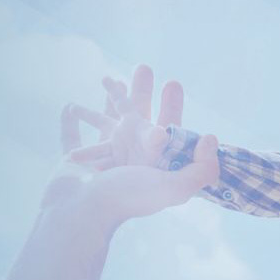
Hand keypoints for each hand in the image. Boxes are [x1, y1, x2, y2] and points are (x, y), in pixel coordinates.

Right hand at [45, 65, 217, 228]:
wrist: (81, 213)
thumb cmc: (126, 198)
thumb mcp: (173, 186)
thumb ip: (199, 169)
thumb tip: (212, 138)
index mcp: (152, 164)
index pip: (167, 131)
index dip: (171, 108)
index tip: (173, 83)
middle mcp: (128, 160)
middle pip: (138, 119)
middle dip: (141, 93)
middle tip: (144, 67)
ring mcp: (101, 160)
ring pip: (106, 123)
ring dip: (108, 102)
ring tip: (108, 78)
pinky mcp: (74, 160)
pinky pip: (71, 138)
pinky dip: (70, 122)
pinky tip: (68, 108)